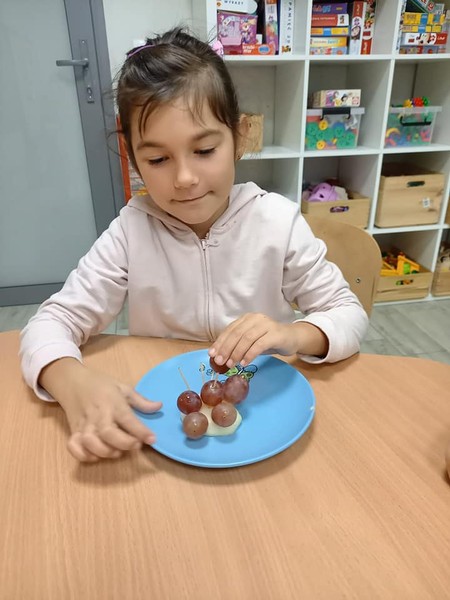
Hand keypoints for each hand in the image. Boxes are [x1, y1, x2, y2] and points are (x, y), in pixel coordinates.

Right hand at [40, 359, 161, 462]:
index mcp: (112, 402)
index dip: (141, 431)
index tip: (153, 439)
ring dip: (105, 451)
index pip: (127, 418)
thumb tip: (159, 406)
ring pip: (90, 442)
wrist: (72, 381)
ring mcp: (83, 424)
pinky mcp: (73, 431)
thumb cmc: (100, 384)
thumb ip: (140, 400)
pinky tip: (95, 456)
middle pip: (108, 433)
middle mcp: (97, 414)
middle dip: (124, 443)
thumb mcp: (122, 387)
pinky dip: (83, 455)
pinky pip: (73, 446)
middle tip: (136, 446)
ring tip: (117, 452)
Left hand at [209, 313, 327, 368]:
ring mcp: (266, 325)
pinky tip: (244, 363)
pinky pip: (259, 344)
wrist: (292, 338)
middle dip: (226, 348)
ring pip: (247, 338)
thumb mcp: (251, 341)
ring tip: (231, 364)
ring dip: (236, 352)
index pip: (230, 329)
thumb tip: (219, 356)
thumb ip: (237, 344)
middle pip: (236, 333)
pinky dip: (249, 354)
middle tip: (220, 362)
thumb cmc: (268, 340)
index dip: (220, 342)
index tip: (212, 354)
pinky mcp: (275, 334)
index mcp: (247, 318)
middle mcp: (255, 319)